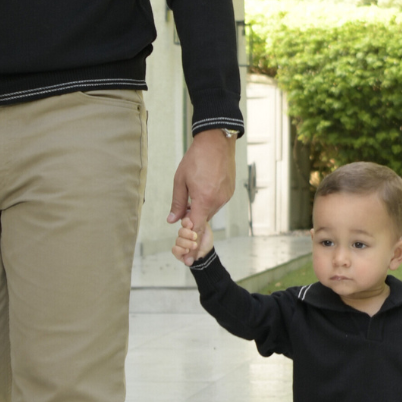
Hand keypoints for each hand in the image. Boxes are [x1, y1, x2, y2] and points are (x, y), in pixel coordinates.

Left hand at [167, 128, 235, 244]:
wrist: (217, 141)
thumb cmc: (196, 158)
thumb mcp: (180, 180)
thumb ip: (177, 203)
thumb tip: (172, 221)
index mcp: (203, 200)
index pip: (195, 228)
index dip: (190, 245)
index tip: (188, 259)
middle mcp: (217, 201)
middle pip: (202, 219)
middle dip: (192, 221)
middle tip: (183, 216)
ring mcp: (225, 196)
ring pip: (209, 211)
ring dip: (200, 208)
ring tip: (194, 191)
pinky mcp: (229, 191)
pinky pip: (216, 202)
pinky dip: (208, 201)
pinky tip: (203, 187)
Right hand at [172, 215, 213, 266]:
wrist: (207, 254)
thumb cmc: (206, 240)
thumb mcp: (205, 229)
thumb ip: (199, 222)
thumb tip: (192, 218)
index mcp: (189, 227)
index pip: (184, 221)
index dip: (186, 222)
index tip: (191, 225)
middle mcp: (183, 234)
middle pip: (180, 231)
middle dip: (188, 234)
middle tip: (195, 237)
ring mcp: (180, 243)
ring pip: (178, 240)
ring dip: (187, 243)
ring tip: (195, 246)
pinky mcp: (178, 252)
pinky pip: (174, 249)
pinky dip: (181, 250)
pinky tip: (187, 251)